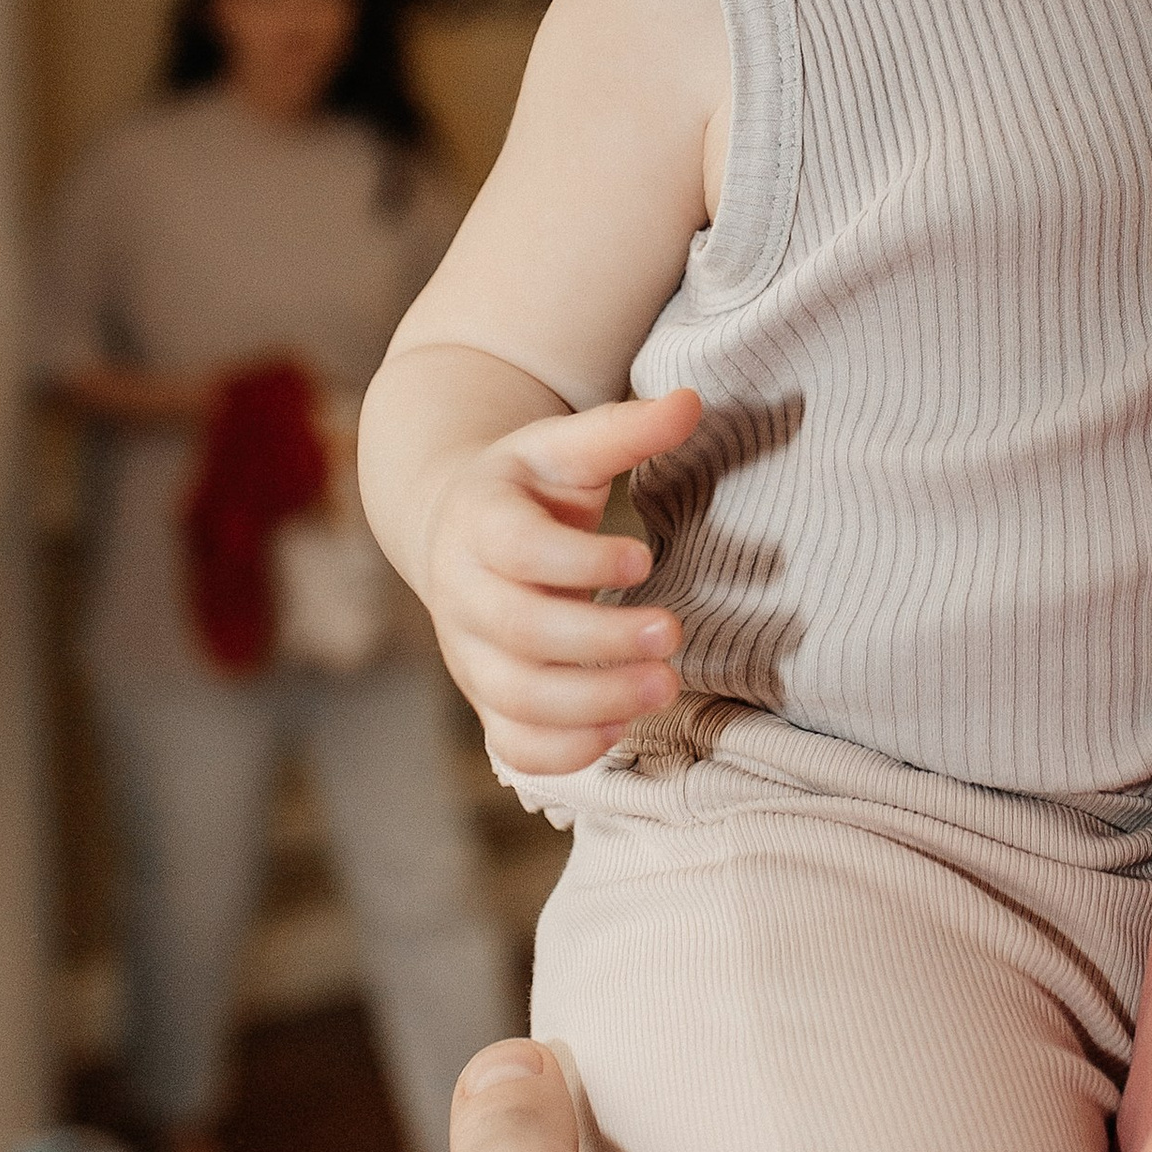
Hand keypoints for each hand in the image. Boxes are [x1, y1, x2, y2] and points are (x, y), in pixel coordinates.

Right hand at [418, 384, 701, 779]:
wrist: (459, 533)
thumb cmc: (528, 488)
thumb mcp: (566, 445)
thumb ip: (625, 429)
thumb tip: (692, 402)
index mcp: (479, 521)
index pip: (516, 547)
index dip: (577, 559)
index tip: (646, 557)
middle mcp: (463, 594)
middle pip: (519, 630)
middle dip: (600, 640)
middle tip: (675, 633)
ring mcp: (470, 655)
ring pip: (516, 695)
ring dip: (593, 700)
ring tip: (665, 686)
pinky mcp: (487, 701)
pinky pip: (513, 743)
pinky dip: (563, 749)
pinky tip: (620, 727)